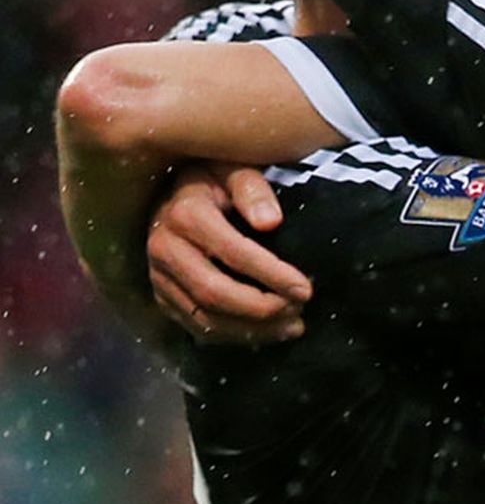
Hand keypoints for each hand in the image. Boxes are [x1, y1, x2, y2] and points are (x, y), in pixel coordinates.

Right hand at [148, 164, 311, 345]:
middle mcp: (165, 248)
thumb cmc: (215, 178)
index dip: (271, 275)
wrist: (171, 191)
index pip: (233, 253)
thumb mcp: (234, 169)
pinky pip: (195, 325)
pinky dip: (233, 335)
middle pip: (214, 292)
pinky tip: (266, 332)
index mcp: (186, 214)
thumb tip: (271, 221)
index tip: (305, 288)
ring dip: (251, 329)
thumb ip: (253, 190)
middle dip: (262, 309)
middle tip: (300, 310)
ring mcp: (159, 275)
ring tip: (292, 326)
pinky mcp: (162, 294)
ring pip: (204, 317)